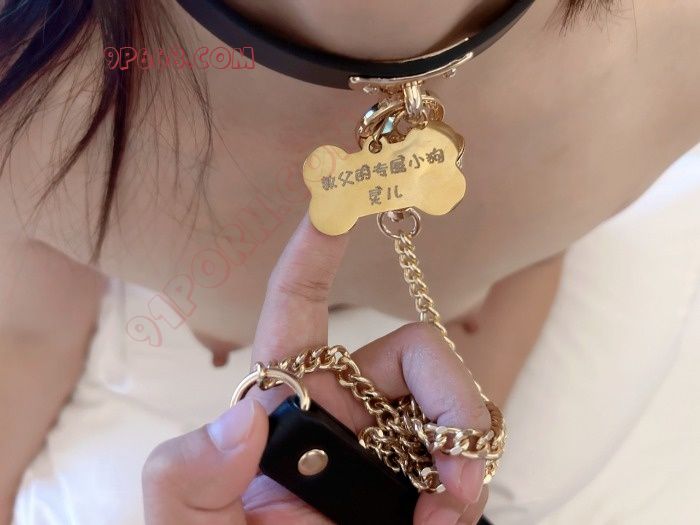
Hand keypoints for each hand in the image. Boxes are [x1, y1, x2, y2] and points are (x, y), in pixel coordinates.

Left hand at [142, 215, 491, 523]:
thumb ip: (187, 477)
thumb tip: (242, 416)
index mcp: (285, 402)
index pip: (299, 310)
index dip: (314, 255)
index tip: (336, 203)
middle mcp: (345, 410)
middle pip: (416, 352)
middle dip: (452, 395)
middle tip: (455, 473)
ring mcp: (392, 443)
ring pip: (457, 399)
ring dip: (468, 445)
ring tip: (449, 511)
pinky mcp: (427, 477)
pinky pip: (474, 449)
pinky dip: (474, 478)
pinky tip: (451, 518)